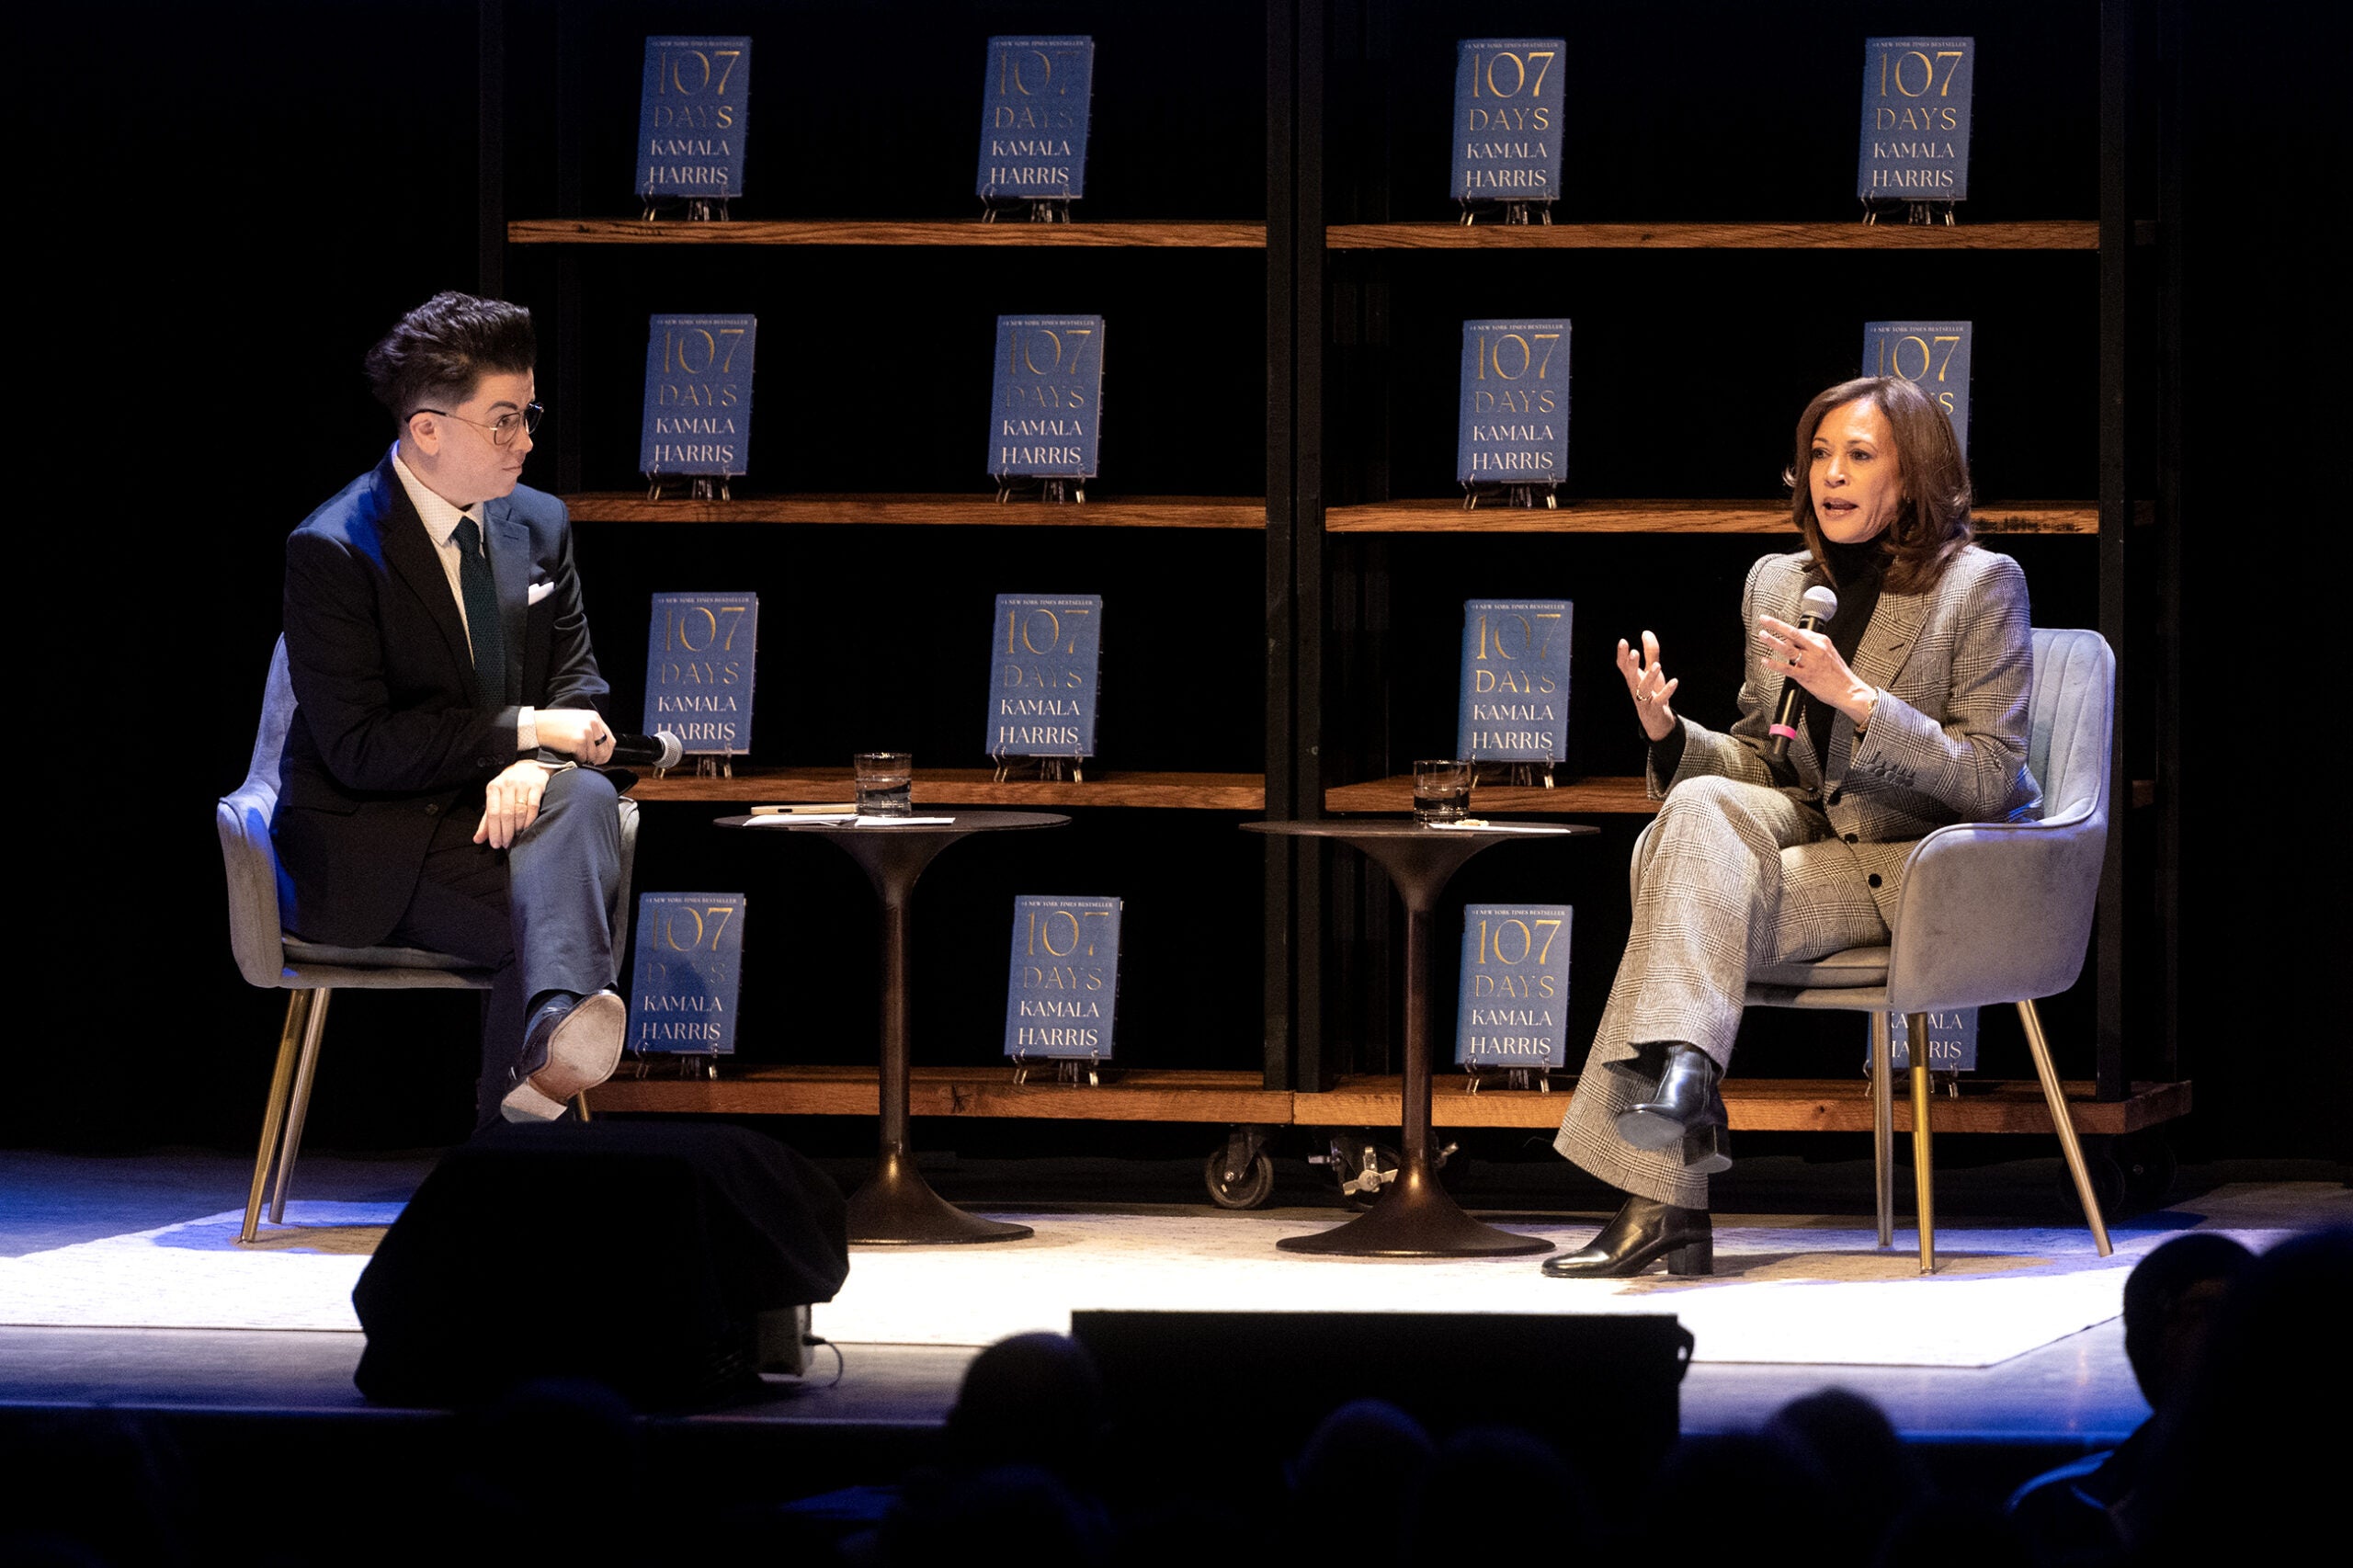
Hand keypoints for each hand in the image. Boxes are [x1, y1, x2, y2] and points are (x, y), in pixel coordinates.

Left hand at [475, 761, 550, 849]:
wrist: (530, 769)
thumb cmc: (510, 787)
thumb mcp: (495, 800)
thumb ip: (487, 820)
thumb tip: (478, 839)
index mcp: (493, 788)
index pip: (492, 812)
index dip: (494, 831)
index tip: (495, 844)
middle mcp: (507, 785)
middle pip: (506, 813)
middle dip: (506, 832)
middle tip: (506, 844)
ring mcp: (522, 785)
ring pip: (519, 811)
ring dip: (518, 828)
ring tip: (517, 837)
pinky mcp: (536, 786)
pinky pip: (533, 807)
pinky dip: (530, 820)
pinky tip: (527, 828)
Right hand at [535, 708, 614, 764]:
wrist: (537, 725)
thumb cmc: (554, 724)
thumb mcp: (577, 720)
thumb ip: (591, 729)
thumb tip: (601, 746)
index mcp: (594, 717)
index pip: (610, 739)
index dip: (607, 751)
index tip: (602, 758)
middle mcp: (592, 723)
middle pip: (605, 749)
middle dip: (599, 759)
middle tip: (592, 762)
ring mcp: (586, 732)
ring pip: (594, 755)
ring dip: (586, 759)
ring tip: (576, 754)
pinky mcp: (578, 742)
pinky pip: (583, 757)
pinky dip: (577, 759)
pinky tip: (570, 753)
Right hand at [1616, 630, 1679, 742]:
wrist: (1655, 721)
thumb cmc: (1652, 692)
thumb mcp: (1651, 671)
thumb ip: (1650, 652)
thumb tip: (1646, 632)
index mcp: (1632, 678)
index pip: (1623, 666)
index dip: (1622, 655)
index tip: (1623, 641)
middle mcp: (1635, 688)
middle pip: (1630, 676)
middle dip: (1631, 665)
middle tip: (1634, 653)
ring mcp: (1644, 700)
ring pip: (1643, 689)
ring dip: (1650, 677)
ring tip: (1657, 665)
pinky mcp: (1655, 709)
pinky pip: (1660, 700)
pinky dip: (1667, 691)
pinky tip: (1675, 681)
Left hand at [1756, 615, 1873, 722]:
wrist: (1848, 690)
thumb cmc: (1839, 674)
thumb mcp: (1830, 654)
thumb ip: (1814, 647)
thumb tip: (1798, 643)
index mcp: (1823, 642)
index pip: (1801, 631)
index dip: (1787, 631)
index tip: (1778, 629)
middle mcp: (1816, 650)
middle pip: (1793, 633)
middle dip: (1776, 625)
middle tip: (1764, 619)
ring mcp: (1810, 663)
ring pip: (1788, 648)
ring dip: (1772, 641)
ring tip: (1762, 635)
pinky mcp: (1805, 676)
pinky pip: (1786, 668)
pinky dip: (1774, 664)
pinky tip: (1765, 660)